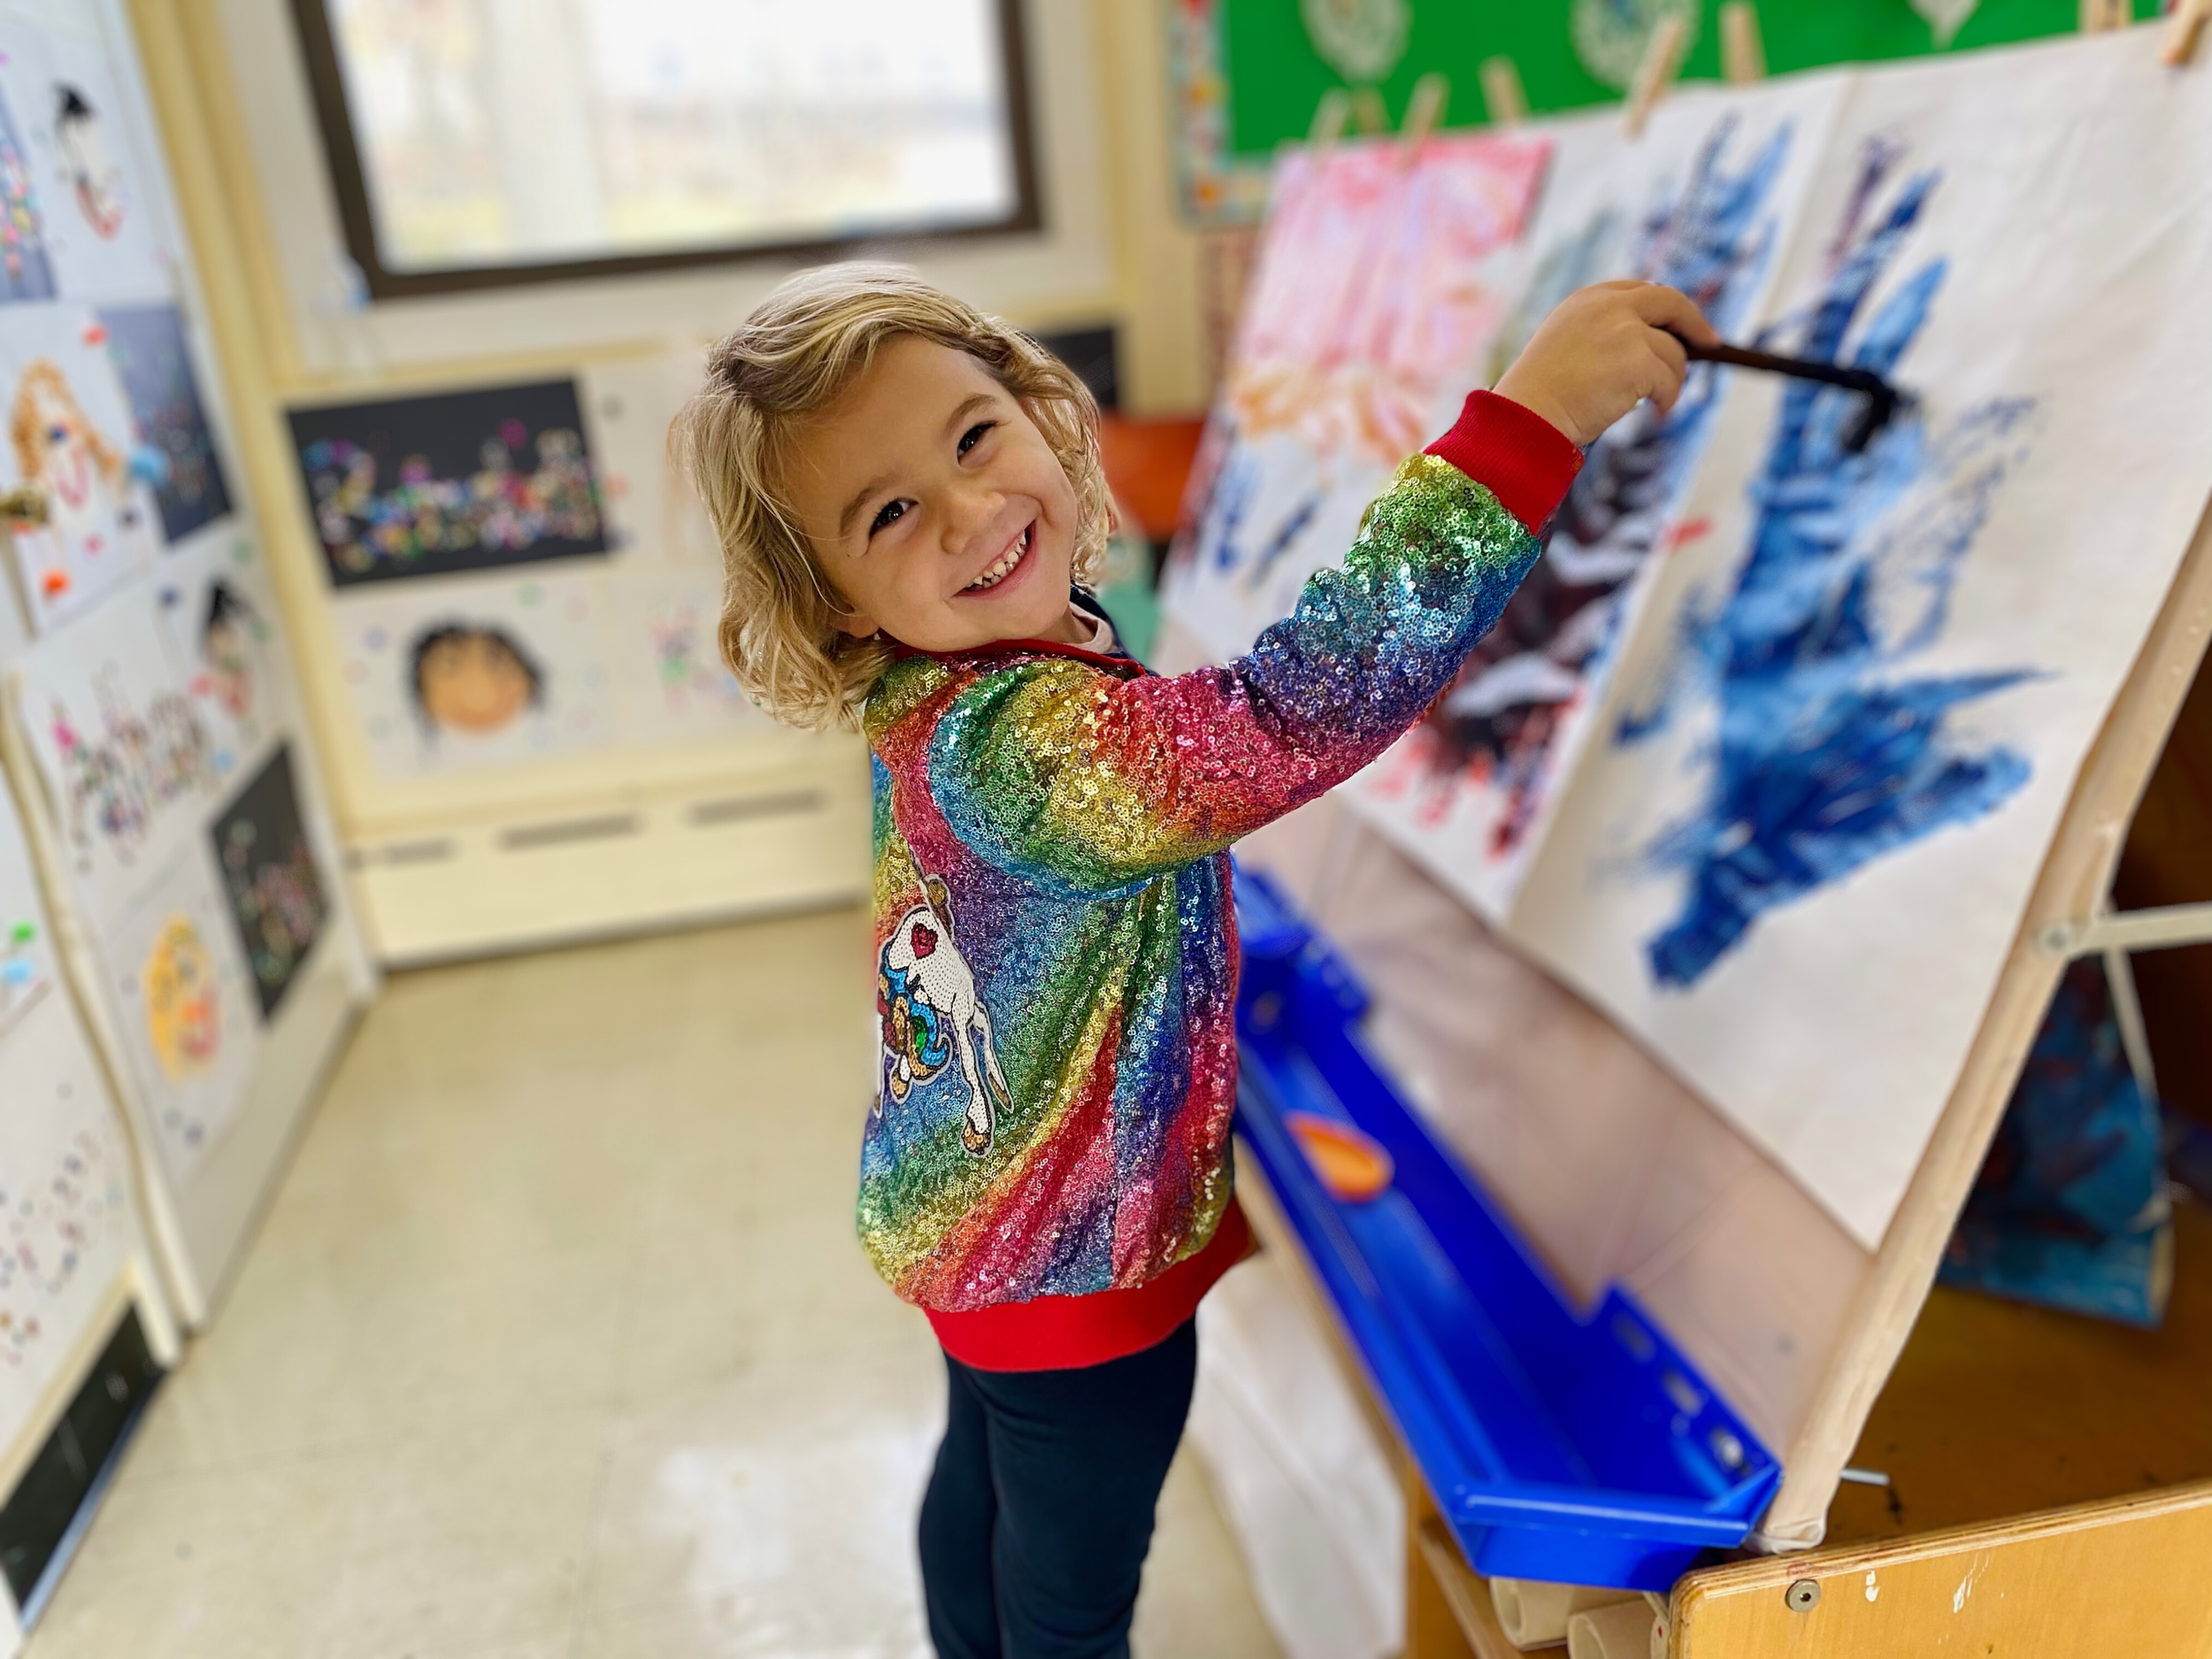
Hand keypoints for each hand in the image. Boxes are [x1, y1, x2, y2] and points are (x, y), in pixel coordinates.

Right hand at [1492, 281, 1718, 447]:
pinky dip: (1668, 400)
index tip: (1681, 322)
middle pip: (1670, 302)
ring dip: (1672, 381)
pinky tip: (1657, 414)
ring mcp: (1625, 330)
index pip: (1639, 291)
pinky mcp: (1638, 360)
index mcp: (1588, 299)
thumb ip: (1602, 334)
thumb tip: (1652, 347)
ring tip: (1659, 404)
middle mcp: (1609, 306)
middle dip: (1694, 323)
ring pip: (1673, 353)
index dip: (1665, 308)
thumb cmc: (1540, 395)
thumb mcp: (1566, 347)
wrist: (1527, 416)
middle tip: (1710, 342)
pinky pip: (1669, 381)